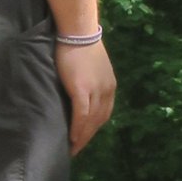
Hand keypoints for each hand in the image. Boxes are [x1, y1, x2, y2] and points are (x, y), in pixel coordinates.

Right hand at [54, 35, 116, 151]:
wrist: (77, 32)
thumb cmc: (78, 46)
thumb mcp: (90, 68)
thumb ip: (88, 82)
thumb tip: (78, 95)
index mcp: (109, 86)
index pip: (104, 113)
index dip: (94, 127)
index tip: (85, 138)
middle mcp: (106, 90)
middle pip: (99, 120)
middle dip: (88, 137)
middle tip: (77, 149)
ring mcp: (95, 91)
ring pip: (90, 121)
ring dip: (82, 137)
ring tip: (72, 148)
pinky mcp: (82, 90)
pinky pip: (81, 115)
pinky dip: (77, 128)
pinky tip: (72, 138)